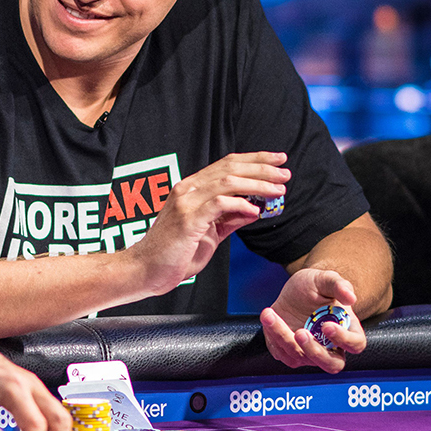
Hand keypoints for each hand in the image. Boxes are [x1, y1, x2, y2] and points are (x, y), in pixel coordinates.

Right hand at [129, 152, 288, 295]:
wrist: (145, 271)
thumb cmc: (173, 255)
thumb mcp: (209, 234)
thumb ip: (229, 220)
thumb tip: (254, 209)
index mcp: (191, 189)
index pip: (226, 165)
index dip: (255, 160)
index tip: (278, 160)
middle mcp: (187, 189)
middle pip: (230, 167)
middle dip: (262, 167)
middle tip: (285, 172)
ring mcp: (185, 203)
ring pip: (227, 182)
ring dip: (257, 183)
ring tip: (277, 189)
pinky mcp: (187, 219)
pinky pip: (219, 204)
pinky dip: (240, 204)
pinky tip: (255, 210)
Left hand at [259, 268, 364, 373]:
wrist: (295, 290)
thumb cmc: (315, 287)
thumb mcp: (325, 279)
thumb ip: (339, 285)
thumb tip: (350, 297)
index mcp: (348, 330)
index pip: (355, 345)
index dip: (344, 340)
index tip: (327, 325)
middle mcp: (331, 346)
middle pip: (332, 365)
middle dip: (314, 352)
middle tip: (300, 333)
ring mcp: (310, 352)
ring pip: (300, 358)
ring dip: (284, 337)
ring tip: (272, 315)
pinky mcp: (290, 352)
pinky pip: (281, 353)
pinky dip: (273, 335)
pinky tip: (269, 317)